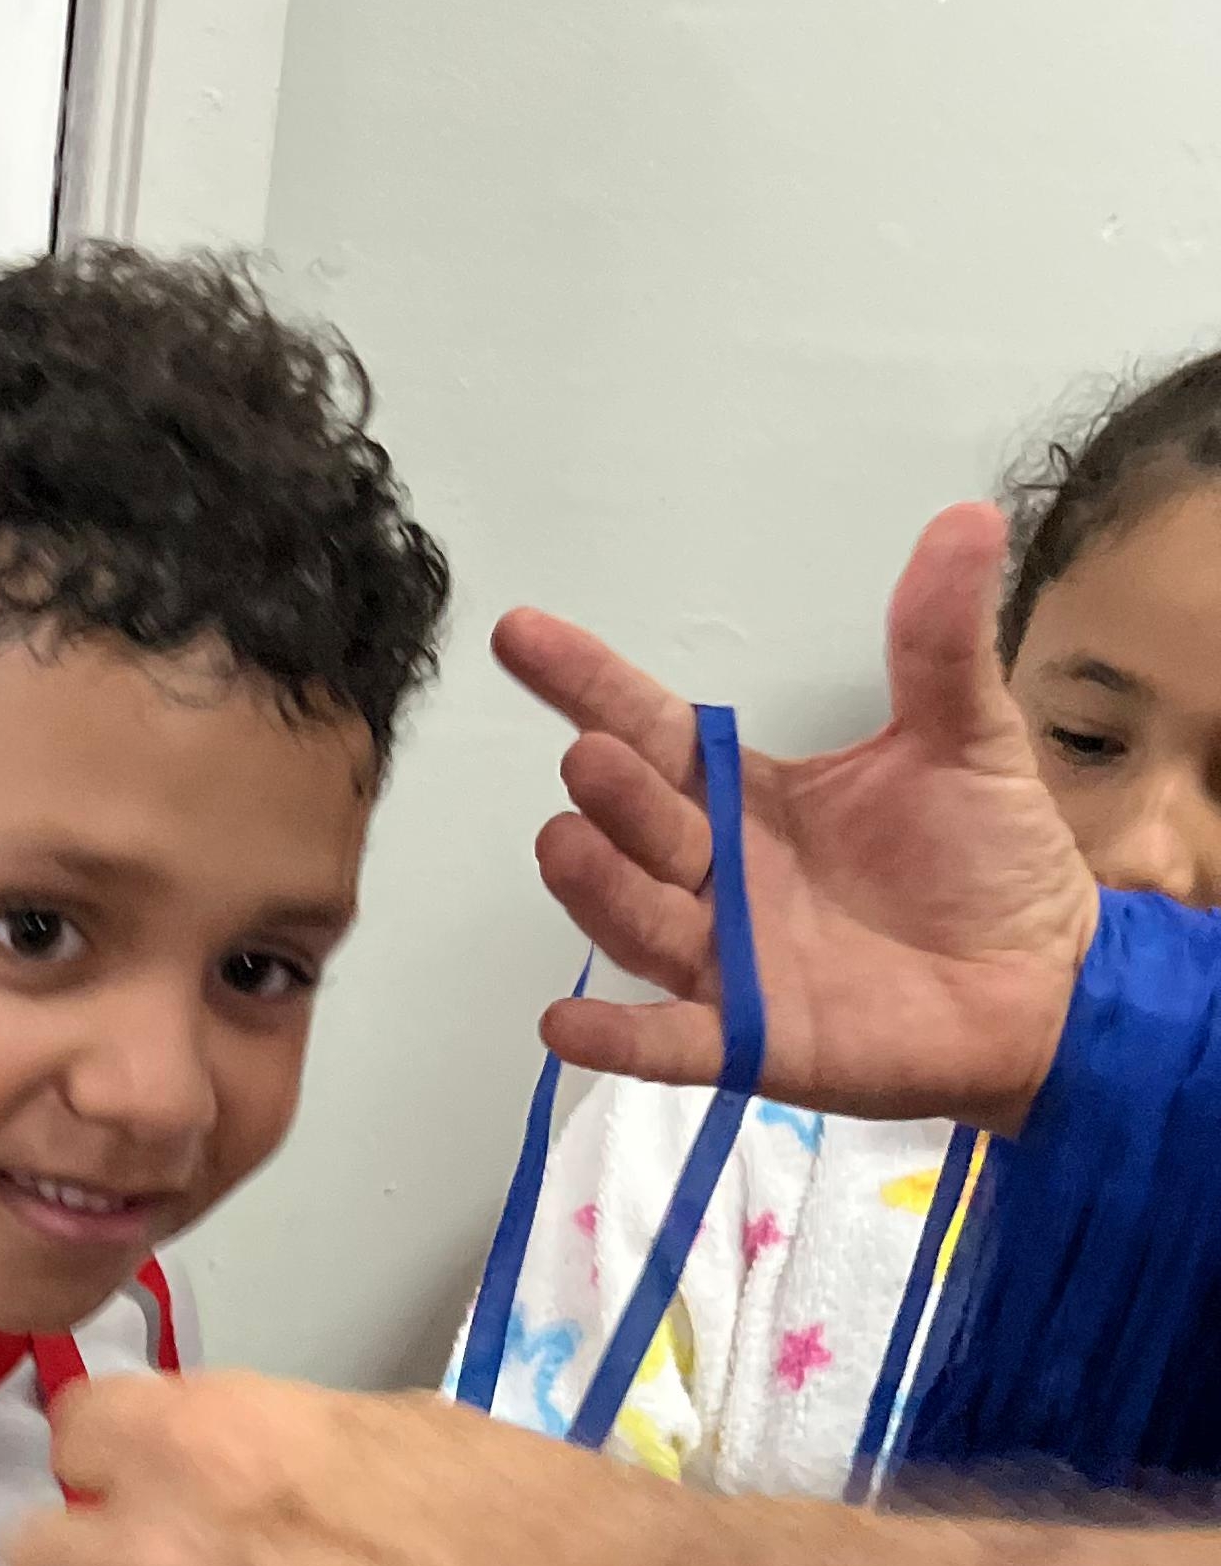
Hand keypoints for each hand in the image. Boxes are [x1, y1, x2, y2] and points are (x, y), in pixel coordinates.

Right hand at [500, 502, 1099, 1135]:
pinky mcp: (754, 1042)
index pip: (652, 730)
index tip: (520, 635)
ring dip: (597, 889)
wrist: (1046, 983)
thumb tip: (964, 520)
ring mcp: (726, 962)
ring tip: (565, 842)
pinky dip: (618, 1039)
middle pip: (639, 827)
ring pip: (640, 921)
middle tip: (596, 759)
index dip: (586, 682)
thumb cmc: (989, 860)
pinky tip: (563, 1026)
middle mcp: (716, 875)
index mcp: (747, 797)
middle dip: (612, 794)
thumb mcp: (967, 737)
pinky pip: (671, 1045)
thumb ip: (939, 645)